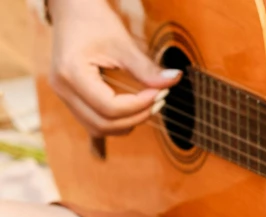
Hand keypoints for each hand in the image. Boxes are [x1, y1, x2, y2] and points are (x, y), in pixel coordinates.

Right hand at [48, 0, 181, 136]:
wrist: (72, 10)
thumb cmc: (94, 21)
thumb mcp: (123, 43)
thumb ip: (146, 68)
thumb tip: (174, 80)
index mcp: (71, 74)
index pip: (110, 108)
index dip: (139, 105)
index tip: (159, 93)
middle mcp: (62, 89)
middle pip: (104, 124)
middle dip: (136, 117)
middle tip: (159, 101)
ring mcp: (63, 95)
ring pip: (98, 128)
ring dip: (127, 123)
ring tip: (148, 104)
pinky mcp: (71, 97)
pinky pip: (93, 121)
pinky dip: (115, 122)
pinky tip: (134, 111)